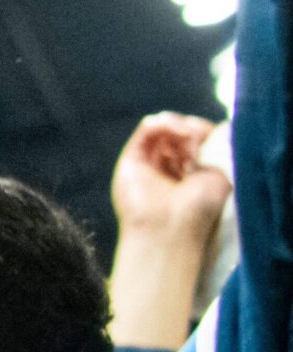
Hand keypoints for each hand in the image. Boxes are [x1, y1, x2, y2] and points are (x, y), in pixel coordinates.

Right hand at [111, 112, 230, 240]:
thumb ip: (217, 148)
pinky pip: (145, 131)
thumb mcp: (219, 174)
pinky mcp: (131, 160)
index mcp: (190, 174)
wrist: (170, 227)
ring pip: (162, 128)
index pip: (195, 141)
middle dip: (191, 130)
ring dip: (177, 125)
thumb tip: (217, 125)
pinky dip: (160, 124)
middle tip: (199, 138)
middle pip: (178, 133)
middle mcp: (168, 168)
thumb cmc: (198, 209)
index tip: (212, 139)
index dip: (204, 134)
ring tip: (188, 134)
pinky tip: (173, 128)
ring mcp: (149, 163)